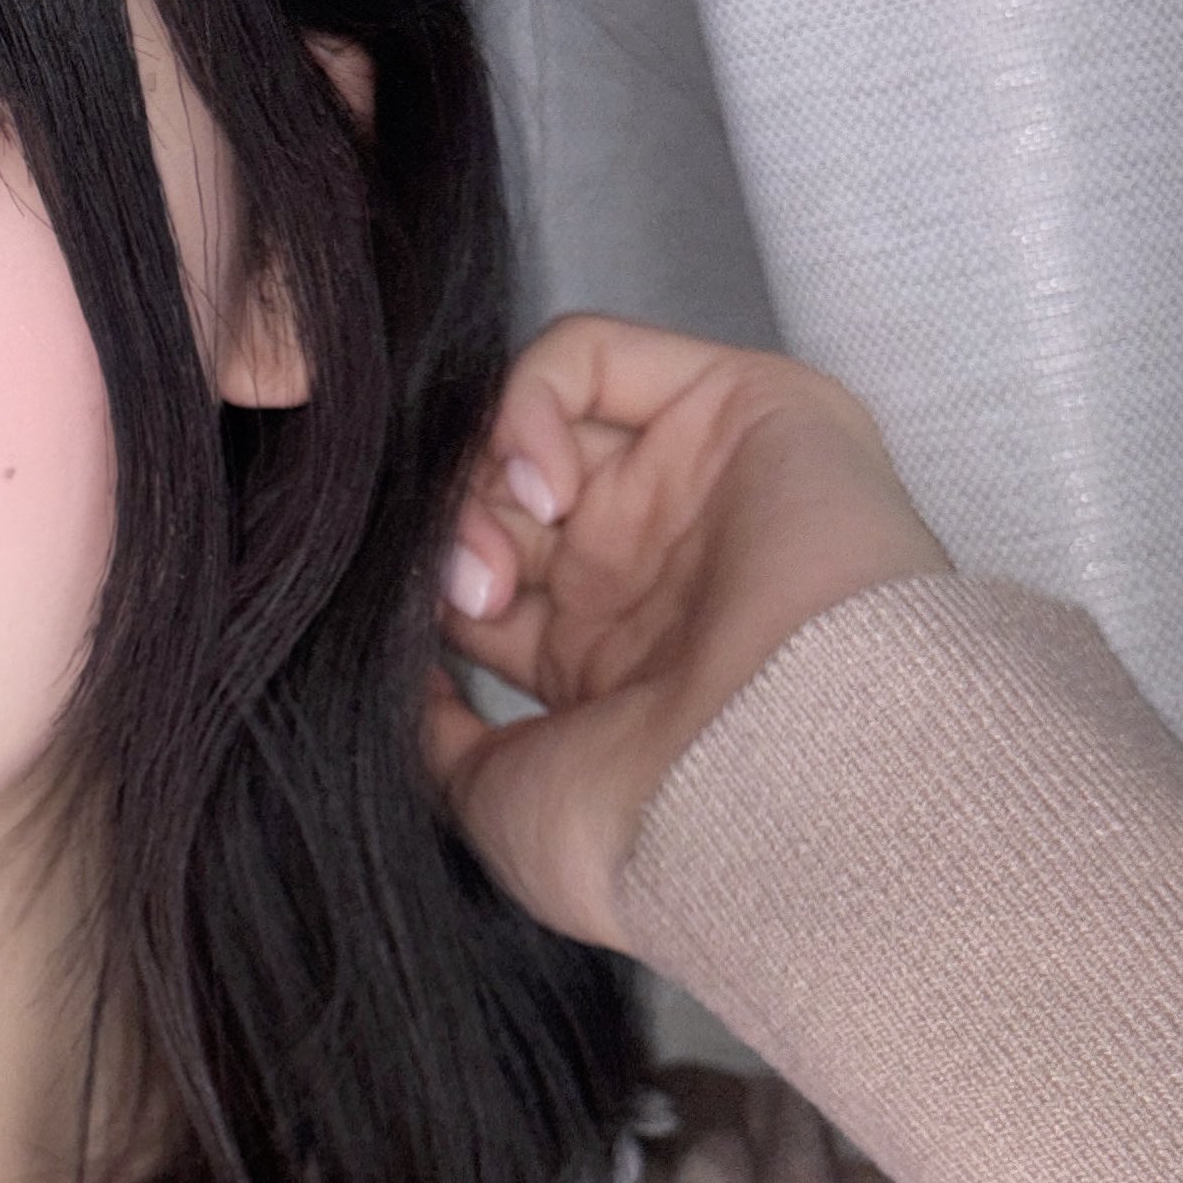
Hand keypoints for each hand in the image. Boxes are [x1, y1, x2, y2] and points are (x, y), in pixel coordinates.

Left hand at [426, 317, 950, 951]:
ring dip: (486, 466)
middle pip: (501, 495)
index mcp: (605, 666)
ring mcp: (692, 488)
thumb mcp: (504, 808)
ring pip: (539, 420)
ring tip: (511, 534)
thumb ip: (438, 737)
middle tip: (468, 585)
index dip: (428, 586)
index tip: (418, 628)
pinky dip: (528, 402)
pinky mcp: (738, 408)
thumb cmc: (661, 828)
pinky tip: (544, 485)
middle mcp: (649, 572)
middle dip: (455, 527)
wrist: (788, 791)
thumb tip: (394, 682)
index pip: (482, 578)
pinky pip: (589, 353)